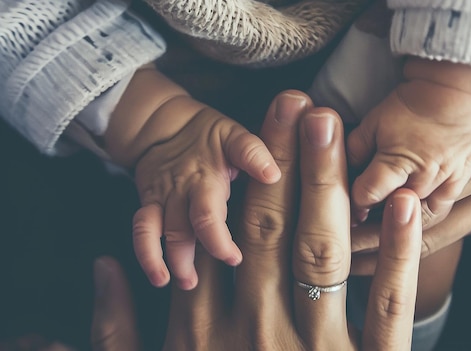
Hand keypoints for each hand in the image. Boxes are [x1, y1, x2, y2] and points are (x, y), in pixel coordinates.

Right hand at [91, 91, 424, 349]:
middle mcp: (255, 334)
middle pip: (270, 232)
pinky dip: (399, 256)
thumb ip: (118, 327)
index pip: (223, 239)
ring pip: (320, 257)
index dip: (241, 180)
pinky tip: (403, 206)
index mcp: (206, 334)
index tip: (258, 132)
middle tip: (301, 106)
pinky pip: (386, 312)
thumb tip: (103, 264)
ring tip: (334, 129)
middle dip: (286, 163)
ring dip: (328, 187)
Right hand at [131, 98, 280, 289]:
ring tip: (186, 283)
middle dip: (191, 259)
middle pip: (180, 230)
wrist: (164, 126)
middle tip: (204, 282)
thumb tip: (273, 174)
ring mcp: (162, 199)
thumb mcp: (233, 134)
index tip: (234, 259)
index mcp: (206, 179)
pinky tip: (158, 277)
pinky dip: (145, 254)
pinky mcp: (148, 204)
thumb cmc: (209, 135)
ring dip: (168, 261)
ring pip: (157, 234)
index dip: (218, 240)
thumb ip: (252, 153)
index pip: (207, 213)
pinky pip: (141, 230)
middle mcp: (181, 191)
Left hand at [347, 65, 470, 222]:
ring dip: (426, 212)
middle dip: (388, 210)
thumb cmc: (414, 99)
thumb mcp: (374, 120)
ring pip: (441, 205)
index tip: (353, 200)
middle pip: (405, 207)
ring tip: (414, 214)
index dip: (357, 200)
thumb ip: (355, 147)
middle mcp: (429, 177)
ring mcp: (460, 172)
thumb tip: (340, 167)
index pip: (369, 196)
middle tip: (378, 212)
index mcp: (397, 165)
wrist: (457, 77)